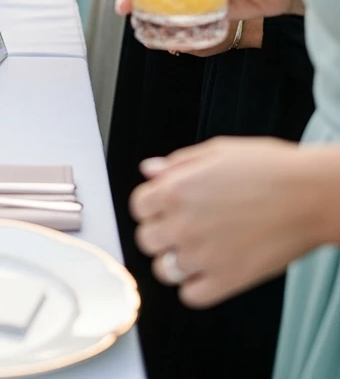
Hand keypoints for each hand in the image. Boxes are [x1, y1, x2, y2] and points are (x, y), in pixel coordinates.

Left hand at [131, 137, 316, 306]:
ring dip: (176, 260)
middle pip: (146, 240)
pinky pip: (191, 296)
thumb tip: (150, 170)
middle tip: (182, 226)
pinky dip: (195, 286)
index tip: (164, 206)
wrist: (309, 195)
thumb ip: (177, 163)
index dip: (152, 205)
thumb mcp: (217, 151)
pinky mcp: (226, 281)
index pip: (138, 207)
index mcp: (175, 189)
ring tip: (197, 248)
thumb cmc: (270, 169)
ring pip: (164, 270)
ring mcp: (202, 256)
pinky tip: (209, 270)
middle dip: (161, 231)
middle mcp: (182, 224)